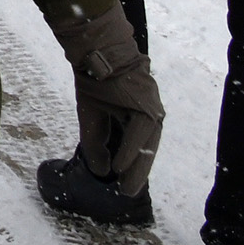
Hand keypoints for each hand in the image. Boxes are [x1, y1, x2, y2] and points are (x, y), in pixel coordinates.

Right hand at [58, 11, 164, 195]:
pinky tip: (120, 166)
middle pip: (147, 149)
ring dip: (136, 166)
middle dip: (138, 173)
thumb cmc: (95, 80)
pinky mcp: (147, 104)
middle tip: (128, 193)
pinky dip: (131, 150)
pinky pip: (140, 132)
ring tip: (126, 186)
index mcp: (138, 115)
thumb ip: (95, 143)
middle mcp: (149, 113)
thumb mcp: (92, 116)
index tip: (125, 186)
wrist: (96, 50)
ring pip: (147, 144)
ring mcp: (151, 107)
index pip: (140, 147)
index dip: (133, 167)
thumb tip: (101, 171)